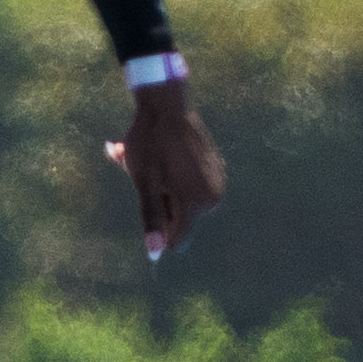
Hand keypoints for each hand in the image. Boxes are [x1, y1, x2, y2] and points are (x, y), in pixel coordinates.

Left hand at [104, 83, 224, 262]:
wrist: (166, 106)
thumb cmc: (150, 145)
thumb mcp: (144, 184)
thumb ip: (152, 220)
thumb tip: (155, 254)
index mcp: (197, 204)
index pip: (176, 239)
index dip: (158, 226)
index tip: (149, 198)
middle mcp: (214, 198)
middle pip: (179, 219)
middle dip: (160, 203)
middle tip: (147, 177)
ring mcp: (217, 182)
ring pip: (183, 201)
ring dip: (165, 190)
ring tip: (153, 166)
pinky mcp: (216, 169)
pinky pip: (192, 186)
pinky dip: (175, 178)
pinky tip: (166, 157)